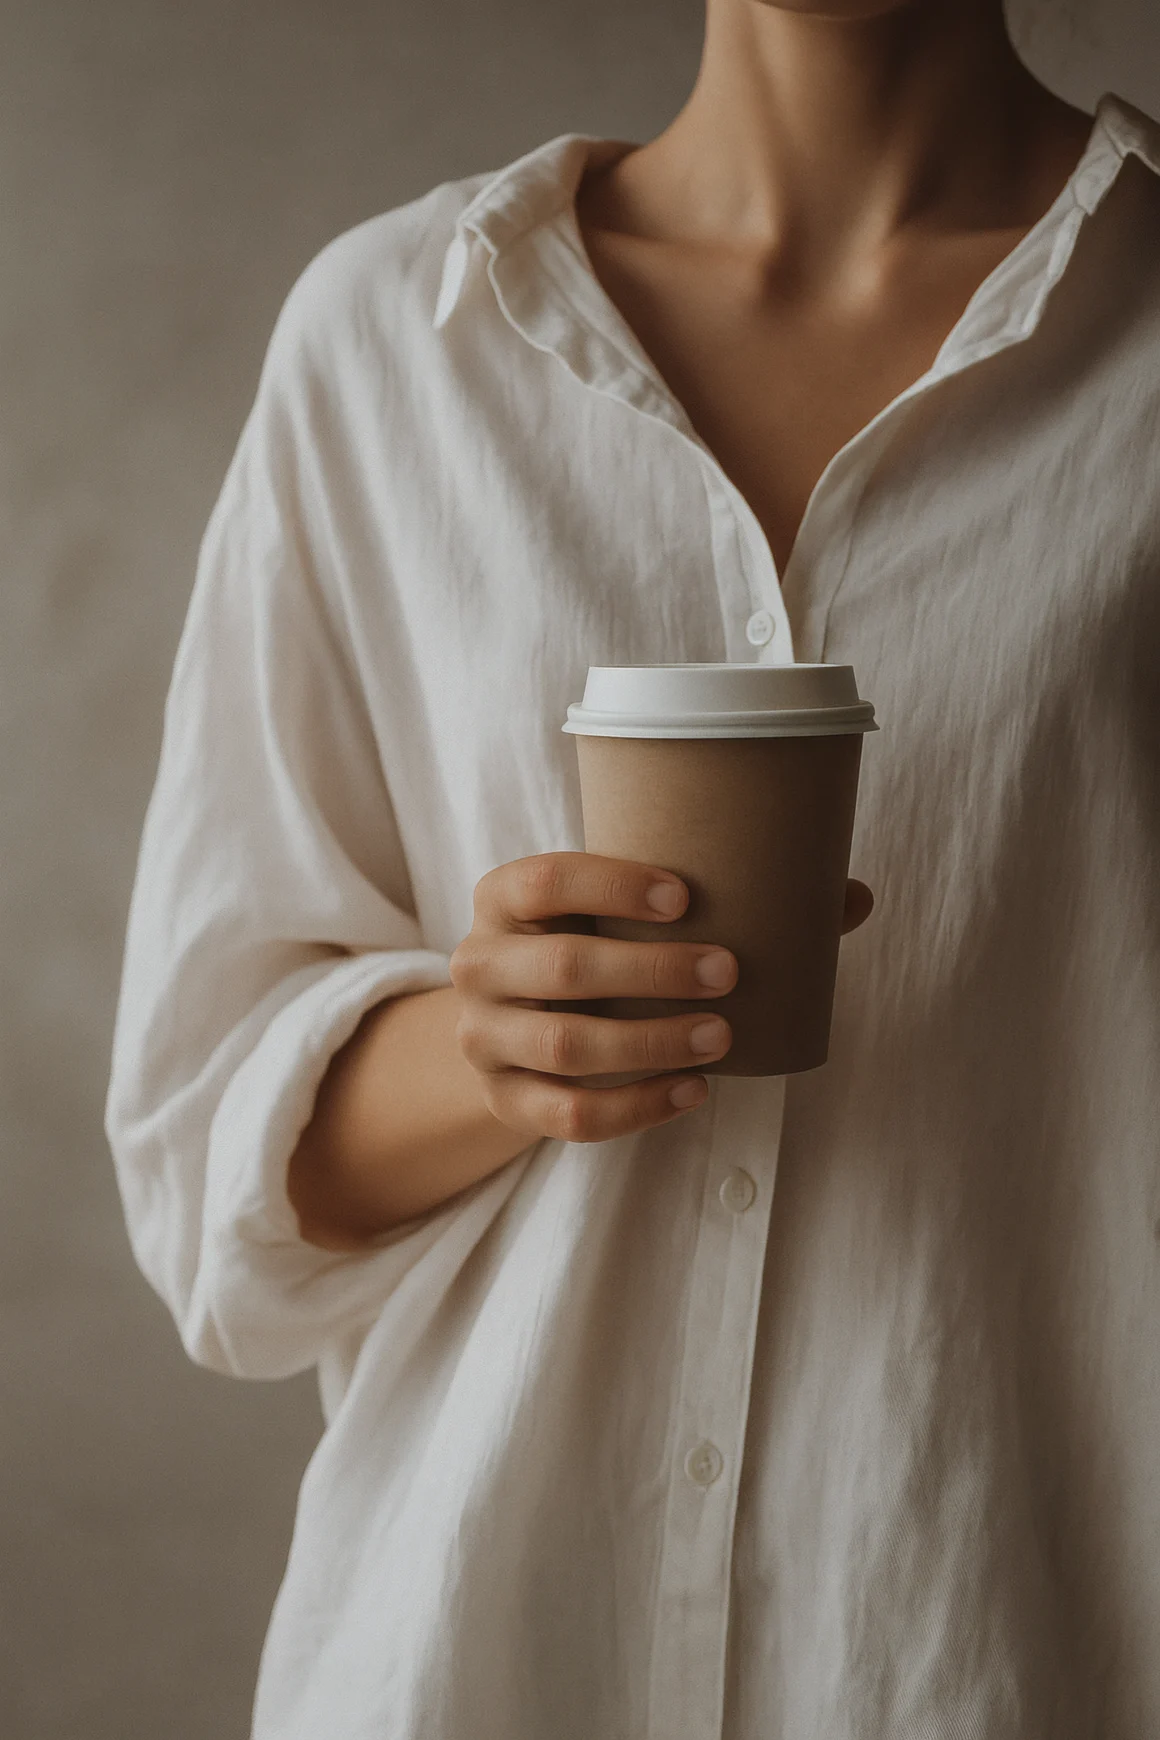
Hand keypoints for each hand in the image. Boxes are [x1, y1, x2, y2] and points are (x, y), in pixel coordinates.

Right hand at [449, 852, 872, 1144]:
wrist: (512, 1021)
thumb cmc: (591, 945)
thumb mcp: (621, 915)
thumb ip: (718, 894)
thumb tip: (852, 896)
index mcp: (503, 897)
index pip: (546, 881)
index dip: (612, 885)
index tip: (686, 895)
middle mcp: (479, 963)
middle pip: (562, 968)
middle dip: (652, 972)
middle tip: (730, 972)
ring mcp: (483, 1038)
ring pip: (566, 1047)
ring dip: (652, 1043)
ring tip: (723, 1037)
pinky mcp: (504, 1102)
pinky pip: (570, 1115)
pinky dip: (637, 1107)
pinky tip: (694, 1090)